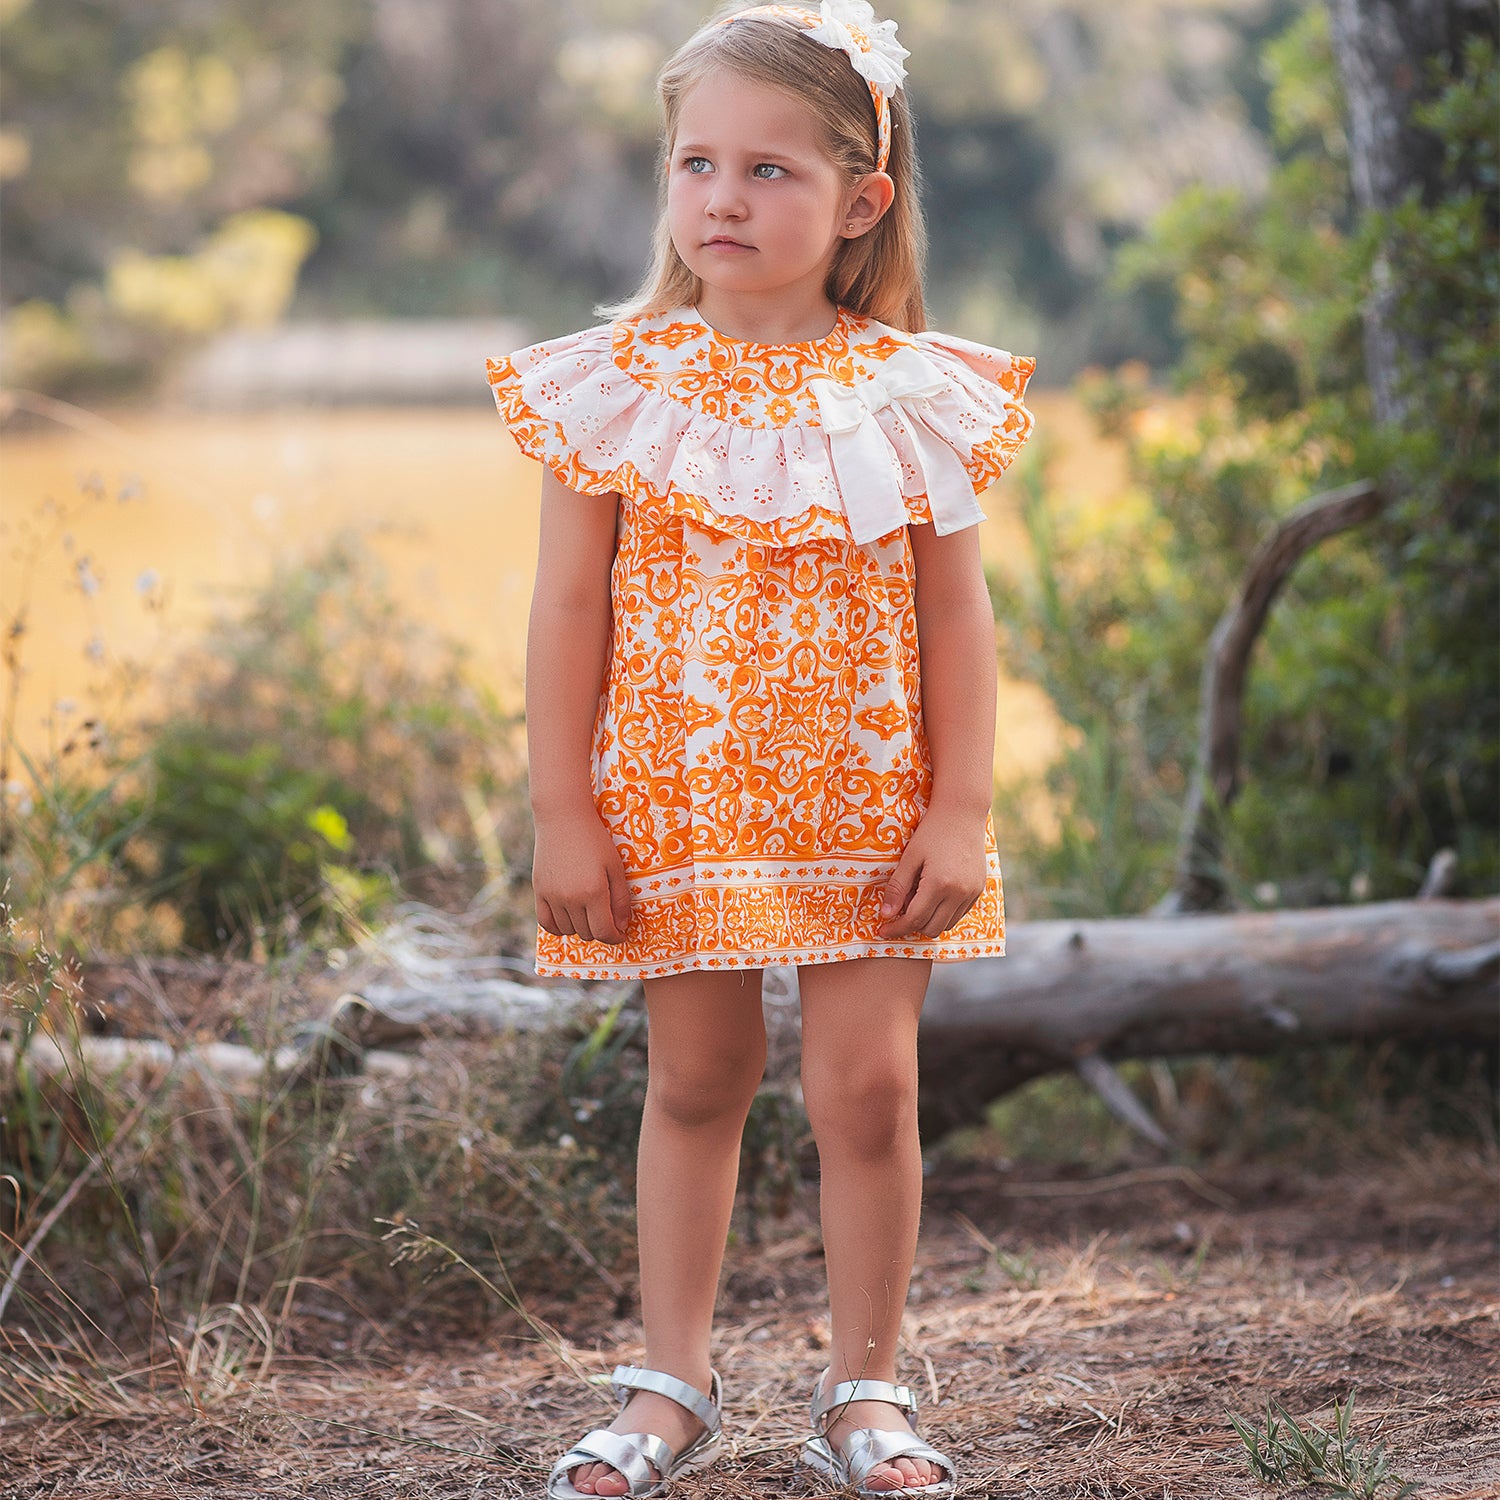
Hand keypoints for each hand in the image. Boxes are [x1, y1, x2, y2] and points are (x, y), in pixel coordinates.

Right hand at [531, 806, 633, 944]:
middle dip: (601, 930)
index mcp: (593, 892)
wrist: (563, 818)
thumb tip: (622, 926)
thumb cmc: (595, 839)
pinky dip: (558, 927)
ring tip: (589, 914)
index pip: (604, 932)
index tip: (620, 934)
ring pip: (568, 930)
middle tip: (607, 919)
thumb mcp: (615, 867)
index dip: (615, 937)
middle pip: (587, 933)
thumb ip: (621, 899)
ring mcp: (552, 896)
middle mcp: (570, 898)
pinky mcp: (539, 891)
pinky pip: (546, 923)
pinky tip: (569, 919)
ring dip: (581, 928)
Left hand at [878, 805, 987, 938]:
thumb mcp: (910, 857)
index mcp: (939, 884)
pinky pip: (959, 914)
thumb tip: (885, 914)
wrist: (963, 814)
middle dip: (912, 926)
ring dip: (929, 921)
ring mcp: (972, 892)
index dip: (896, 928)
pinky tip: (933, 898)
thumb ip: (898, 888)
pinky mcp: (979, 890)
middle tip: (898, 915)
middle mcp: (959, 892)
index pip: (914, 919)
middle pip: (931, 928)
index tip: (883, 931)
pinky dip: (944, 914)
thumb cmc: (932, 831)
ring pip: (946, 925)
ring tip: (916, 903)